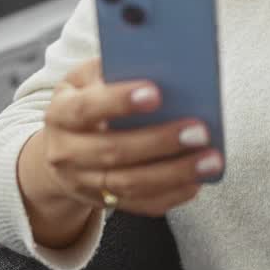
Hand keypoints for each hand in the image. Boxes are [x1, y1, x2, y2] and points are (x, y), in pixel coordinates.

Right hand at [35, 57, 222, 216]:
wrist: (60, 149)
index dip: (119, 102)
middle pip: (113, 151)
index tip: (156, 93)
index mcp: (61, 113)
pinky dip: (171, 195)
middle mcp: (66, 152)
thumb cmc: (85, 100)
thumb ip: (114, 69)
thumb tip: (159, 64)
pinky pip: (140, 205)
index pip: (86, 108)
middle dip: (160, 142)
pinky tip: (198, 181)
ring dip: (174, 173)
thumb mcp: (86, 78)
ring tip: (210, 160)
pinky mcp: (103, 203)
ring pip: (130, 184)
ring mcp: (83, 183)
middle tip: (200, 131)